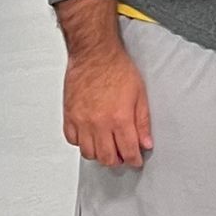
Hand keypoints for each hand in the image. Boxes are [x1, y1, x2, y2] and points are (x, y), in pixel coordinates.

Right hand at [64, 43, 153, 166]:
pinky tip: (89, 137)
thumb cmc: (117, 69)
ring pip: (89, 153)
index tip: (136, 160)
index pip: (128, 151)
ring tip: (107, 147)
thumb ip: (143, 122)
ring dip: (99, 154)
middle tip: (122, 156)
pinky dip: (81, 143)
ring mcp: (81, 121)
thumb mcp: (139, 95)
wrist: (94, 54)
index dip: (134, 160)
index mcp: (119, 118)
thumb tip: (146, 143)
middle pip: (107, 157)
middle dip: (117, 161)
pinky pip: (72, 140)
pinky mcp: (69, 115)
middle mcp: (99, 123)